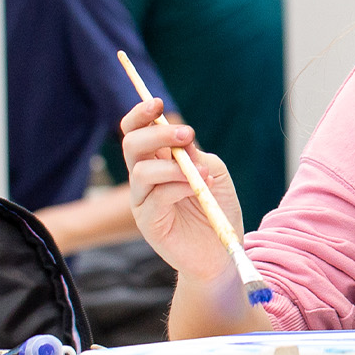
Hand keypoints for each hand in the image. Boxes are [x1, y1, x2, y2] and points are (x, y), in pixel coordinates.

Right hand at [118, 96, 244, 279]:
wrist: (223, 252)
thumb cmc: (217, 210)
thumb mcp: (213, 173)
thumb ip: (196, 155)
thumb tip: (182, 139)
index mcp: (158, 162)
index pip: (136, 132)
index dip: (141, 115)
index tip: (157, 102)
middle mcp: (145, 180)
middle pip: (131, 145)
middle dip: (157, 134)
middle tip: (187, 133)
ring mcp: (143, 201)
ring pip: (140, 171)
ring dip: (173, 165)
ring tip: (201, 173)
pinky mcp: (148, 223)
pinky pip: (156, 196)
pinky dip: (178, 186)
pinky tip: (199, 189)